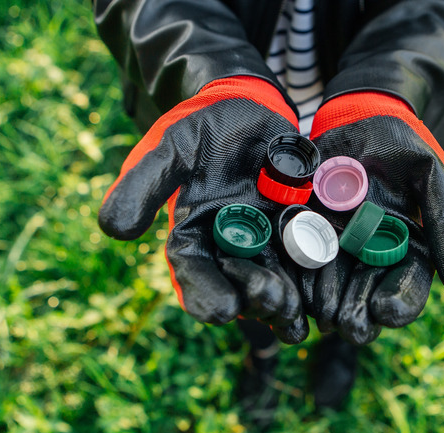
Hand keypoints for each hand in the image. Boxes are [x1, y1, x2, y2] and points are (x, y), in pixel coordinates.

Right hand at [99, 76, 308, 337]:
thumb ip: (144, 184)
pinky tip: (330, 290)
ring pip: (278, 278)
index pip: (194, 273)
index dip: (205, 294)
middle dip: (255, 298)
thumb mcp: (170, 147)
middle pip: (240, 283)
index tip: (219, 311)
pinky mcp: (302, 228)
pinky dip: (319, 272)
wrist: (248, 107)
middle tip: (272, 306)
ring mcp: (268, 241)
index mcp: (194, 237)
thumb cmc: (201, 126)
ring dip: (288, 299)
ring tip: (298, 315)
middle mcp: (230, 248)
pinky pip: (311, 254)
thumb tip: (113, 230)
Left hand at [304, 91, 443, 344]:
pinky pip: (296, 266)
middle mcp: (371, 262)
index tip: (387, 311)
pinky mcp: (302, 240)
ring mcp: (336, 254)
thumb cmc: (399, 147)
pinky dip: (294, 278)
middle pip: (365, 300)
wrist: (352, 121)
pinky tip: (291, 287)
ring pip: (328, 291)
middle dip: (357, 315)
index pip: (407, 288)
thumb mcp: (429, 173)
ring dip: (324, 304)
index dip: (400, 303)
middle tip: (347, 324)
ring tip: (319, 310)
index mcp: (409, 253)